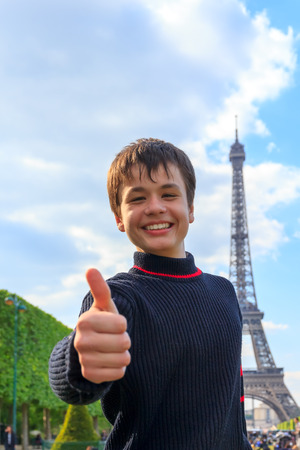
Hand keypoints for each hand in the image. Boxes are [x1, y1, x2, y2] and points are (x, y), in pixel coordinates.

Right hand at [74, 268, 130, 383]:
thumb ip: (99, 288)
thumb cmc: (102, 322)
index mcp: (85, 321)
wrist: (90, 348)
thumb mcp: (103, 305)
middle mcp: (81, 341)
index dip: (122, 324)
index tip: (112, 324)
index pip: (122, 324)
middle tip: (113, 338)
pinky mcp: (90, 375)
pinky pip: (119, 373)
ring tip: (111, 349)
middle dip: (124, 340)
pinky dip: (119, 368)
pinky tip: (109, 362)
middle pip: (124, 342)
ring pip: (123, 359)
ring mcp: (84, 360)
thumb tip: (90, 268)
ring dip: (122, 354)